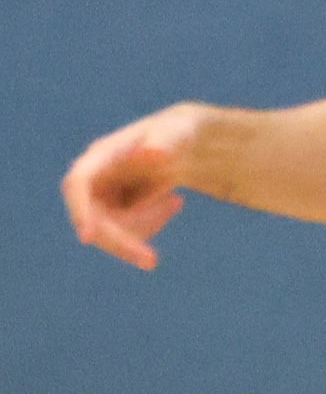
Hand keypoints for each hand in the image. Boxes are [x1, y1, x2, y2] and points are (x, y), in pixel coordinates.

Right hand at [62, 107, 203, 269]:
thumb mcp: (177, 134)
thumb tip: (153, 152)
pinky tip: (172, 203)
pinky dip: (150, 223)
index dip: (80, 210)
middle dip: (121, 242)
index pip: (78, 184)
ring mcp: (98, 197)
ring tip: (174, 202)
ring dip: (144, 225)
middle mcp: (92, 180)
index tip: (87, 238)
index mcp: (100, 156)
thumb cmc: (177, 133)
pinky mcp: (109, 212)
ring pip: (110, 231)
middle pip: (93, 220)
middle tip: (151, 261)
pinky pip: (124, 232)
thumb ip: (166, 141)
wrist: (180, 144)